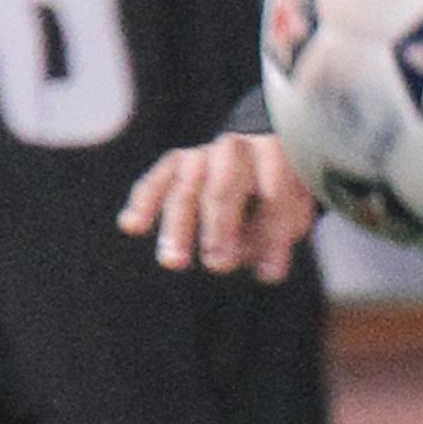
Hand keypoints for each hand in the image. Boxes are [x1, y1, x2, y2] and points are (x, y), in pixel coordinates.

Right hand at [117, 132, 316, 282]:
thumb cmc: (276, 190)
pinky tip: (131, 226)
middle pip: (223, 190)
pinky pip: (157, 181)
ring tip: (173, 262)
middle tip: (218, 266)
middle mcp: (234, 150)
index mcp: (273, 156)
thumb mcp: (292, 209)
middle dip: (220, 229)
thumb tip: (267, 271)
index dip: (271, 235)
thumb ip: (277, 236)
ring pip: (185, 191)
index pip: (273, 195)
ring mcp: (202, 155)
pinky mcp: (177, 162)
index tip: (269, 273)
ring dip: (178, 228)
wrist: (255, 150)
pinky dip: (143, 202)